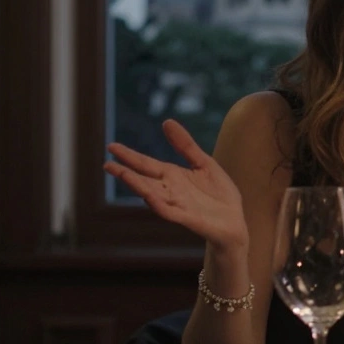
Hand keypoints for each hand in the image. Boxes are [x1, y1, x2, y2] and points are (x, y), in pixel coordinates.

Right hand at [104, 119, 247, 250]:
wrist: (235, 221)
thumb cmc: (219, 194)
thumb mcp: (204, 163)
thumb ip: (186, 146)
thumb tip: (166, 122)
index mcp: (173, 176)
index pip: (146, 164)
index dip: (129, 156)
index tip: (111, 147)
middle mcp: (170, 190)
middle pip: (143, 180)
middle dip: (125, 172)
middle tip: (107, 164)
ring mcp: (177, 205)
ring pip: (151, 194)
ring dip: (137, 185)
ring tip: (122, 174)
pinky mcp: (187, 218)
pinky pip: (168, 211)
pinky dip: (158, 204)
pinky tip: (147, 196)